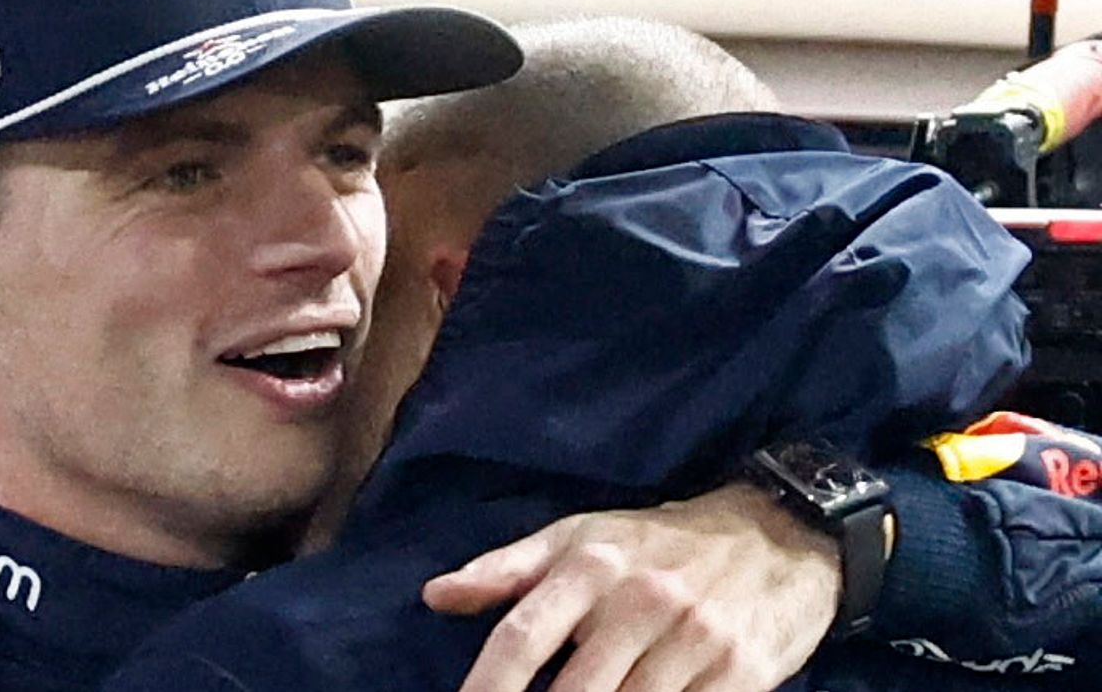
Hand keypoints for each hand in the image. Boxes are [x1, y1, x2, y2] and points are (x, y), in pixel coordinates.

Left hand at [423, 483, 838, 691]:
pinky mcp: (740, 675)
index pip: (523, 637)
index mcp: (590, 564)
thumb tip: (434, 595)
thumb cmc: (658, 543)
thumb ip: (505, 569)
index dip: (487, 688)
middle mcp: (640, 601)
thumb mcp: (579, 536)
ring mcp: (693, 640)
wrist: (777, 535)